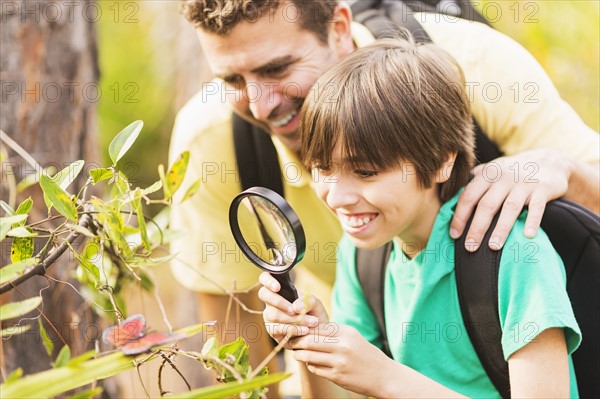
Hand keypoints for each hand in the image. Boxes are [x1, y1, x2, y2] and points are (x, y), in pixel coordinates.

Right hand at [258, 272, 327, 345]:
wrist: (318, 333)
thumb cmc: (314, 314)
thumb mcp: (316, 304)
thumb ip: (308, 301)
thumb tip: (295, 307)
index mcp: (280, 289)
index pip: (265, 278)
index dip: (268, 280)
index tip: (277, 287)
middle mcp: (271, 301)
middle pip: (263, 294)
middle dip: (279, 302)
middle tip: (293, 310)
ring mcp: (269, 316)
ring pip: (272, 314)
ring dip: (292, 319)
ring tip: (311, 322)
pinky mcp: (272, 330)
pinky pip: (277, 328)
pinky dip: (293, 329)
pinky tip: (305, 330)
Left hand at [290, 324, 391, 396]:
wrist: (383, 376)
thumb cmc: (365, 354)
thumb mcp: (352, 337)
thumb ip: (333, 332)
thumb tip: (308, 328)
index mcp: (345, 332)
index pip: (315, 327)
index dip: (302, 329)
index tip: (295, 330)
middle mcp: (342, 346)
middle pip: (308, 340)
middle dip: (296, 341)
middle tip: (291, 342)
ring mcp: (339, 362)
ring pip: (308, 355)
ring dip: (299, 354)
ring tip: (297, 353)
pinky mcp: (337, 376)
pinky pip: (315, 368)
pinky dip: (310, 365)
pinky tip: (312, 363)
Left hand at [450, 149, 570, 250]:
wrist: (548, 161)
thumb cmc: (511, 172)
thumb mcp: (490, 171)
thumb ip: (473, 183)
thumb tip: (449, 203)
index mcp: (487, 174)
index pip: (468, 196)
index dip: (460, 216)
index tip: (454, 234)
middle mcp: (503, 177)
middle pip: (487, 205)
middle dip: (476, 228)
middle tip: (470, 247)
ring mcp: (523, 183)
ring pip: (510, 208)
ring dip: (501, 229)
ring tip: (493, 247)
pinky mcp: (543, 189)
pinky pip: (537, 207)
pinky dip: (532, 221)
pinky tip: (527, 235)